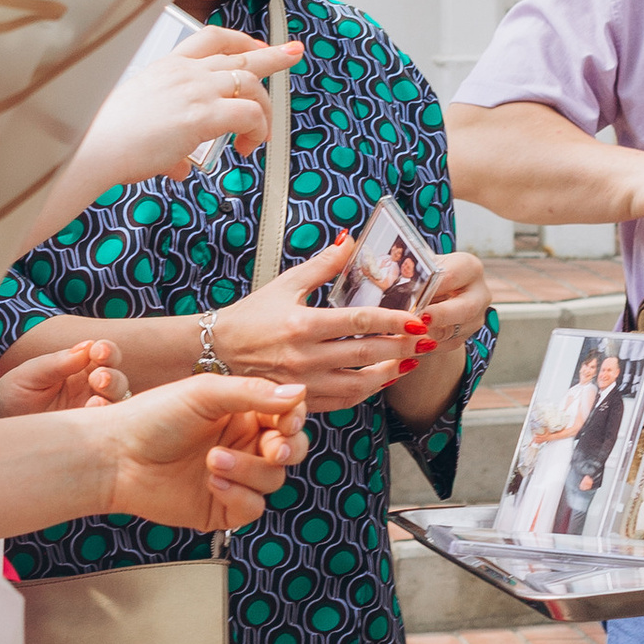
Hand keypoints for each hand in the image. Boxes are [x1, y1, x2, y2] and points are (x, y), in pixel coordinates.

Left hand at [0, 338, 127, 417]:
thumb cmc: (13, 393)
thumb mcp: (30, 373)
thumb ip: (58, 362)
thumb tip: (87, 347)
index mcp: (80, 367)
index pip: (104, 354)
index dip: (107, 350)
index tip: (98, 351)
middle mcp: (90, 388)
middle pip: (116, 378)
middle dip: (112, 376)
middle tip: (99, 378)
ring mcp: (90, 411)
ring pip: (116, 402)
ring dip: (112, 396)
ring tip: (96, 399)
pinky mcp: (88, 434)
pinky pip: (105, 427)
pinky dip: (103, 419)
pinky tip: (92, 413)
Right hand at [66, 29, 305, 197]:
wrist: (91, 147)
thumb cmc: (107, 141)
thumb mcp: (142, 131)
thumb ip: (168, 147)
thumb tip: (180, 166)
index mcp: (167, 67)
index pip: (210, 38)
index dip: (239, 40)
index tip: (257, 45)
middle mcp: (184, 72)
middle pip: (240, 55)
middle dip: (272, 55)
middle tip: (294, 54)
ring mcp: (195, 90)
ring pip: (252, 85)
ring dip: (264, 112)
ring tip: (261, 139)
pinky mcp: (202, 115)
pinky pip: (250, 115)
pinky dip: (258, 131)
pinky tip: (247, 148)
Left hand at [94, 373, 309, 534]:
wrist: (115, 455)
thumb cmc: (153, 416)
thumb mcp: (206, 394)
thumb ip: (254, 394)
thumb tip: (300, 392)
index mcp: (242, 412)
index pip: (287, 417)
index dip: (294, 420)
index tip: (287, 423)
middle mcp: (242, 444)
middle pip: (291, 451)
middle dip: (287, 449)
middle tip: (274, 449)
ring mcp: (233, 477)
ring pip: (272, 480)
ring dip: (249, 470)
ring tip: (212, 460)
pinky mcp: (221, 508)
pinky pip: (252, 508)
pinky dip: (239, 495)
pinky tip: (212, 482)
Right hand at [209, 237, 430, 408]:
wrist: (216, 352)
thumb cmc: (251, 316)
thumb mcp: (285, 284)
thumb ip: (322, 265)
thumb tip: (349, 241)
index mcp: (303, 323)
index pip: (360, 321)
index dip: (394, 320)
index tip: (417, 319)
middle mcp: (306, 357)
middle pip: (367, 353)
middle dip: (402, 346)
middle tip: (427, 340)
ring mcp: (304, 383)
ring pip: (359, 384)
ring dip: (389, 373)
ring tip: (410, 361)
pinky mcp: (301, 400)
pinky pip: (342, 402)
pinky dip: (366, 392)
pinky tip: (381, 379)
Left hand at [384, 247, 490, 431]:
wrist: (430, 294)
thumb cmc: (414, 272)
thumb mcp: (407, 261)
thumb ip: (388, 256)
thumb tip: (346, 242)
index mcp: (468, 267)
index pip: (454, 275)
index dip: (433, 287)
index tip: (415, 296)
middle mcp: (478, 293)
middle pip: (463, 310)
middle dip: (438, 318)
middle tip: (415, 323)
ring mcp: (474, 320)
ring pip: (453, 334)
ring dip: (426, 337)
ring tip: (401, 338)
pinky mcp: (462, 340)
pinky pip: (443, 349)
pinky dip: (422, 349)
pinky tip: (401, 348)